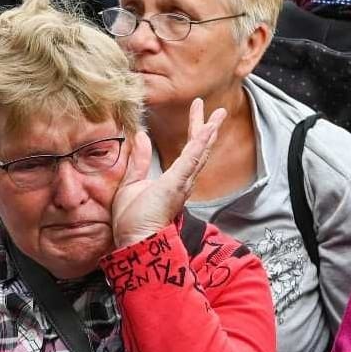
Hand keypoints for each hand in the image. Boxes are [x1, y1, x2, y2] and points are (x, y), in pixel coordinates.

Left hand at [111, 98, 225, 247]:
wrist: (134, 242)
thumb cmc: (132, 221)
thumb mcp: (131, 183)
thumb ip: (138, 160)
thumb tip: (141, 136)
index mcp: (174, 181)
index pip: (188, 152)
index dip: (194, 131)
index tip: (197, 111)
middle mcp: (183, 182)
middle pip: (200, 150)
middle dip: (207, 127)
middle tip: (217, 109)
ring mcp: (181, 183)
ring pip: (200, 152)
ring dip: (210, 130)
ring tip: (219, 113)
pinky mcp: (175, 184)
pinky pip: (191, 159)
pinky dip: (200, 142)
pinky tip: (208, 128)